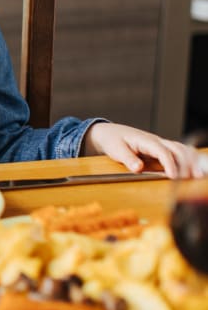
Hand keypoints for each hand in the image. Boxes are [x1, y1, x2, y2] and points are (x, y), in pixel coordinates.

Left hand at [82, 122, 204, 178]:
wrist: (110, 132)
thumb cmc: (113, 140)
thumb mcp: (116, 149)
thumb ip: (128, 159)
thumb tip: (138, 168)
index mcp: (145, 140)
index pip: (162, 151)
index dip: (170, 164)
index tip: (174, 176)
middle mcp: (157, 141)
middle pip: (177, 149)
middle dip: (187, 162)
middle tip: (194, 177)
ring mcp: (161, 144)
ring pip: (181, 149)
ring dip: (191, 161)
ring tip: (198, 175)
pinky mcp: (162, 150)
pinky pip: (179, 153)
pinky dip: (188, 159)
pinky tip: (194, 168)